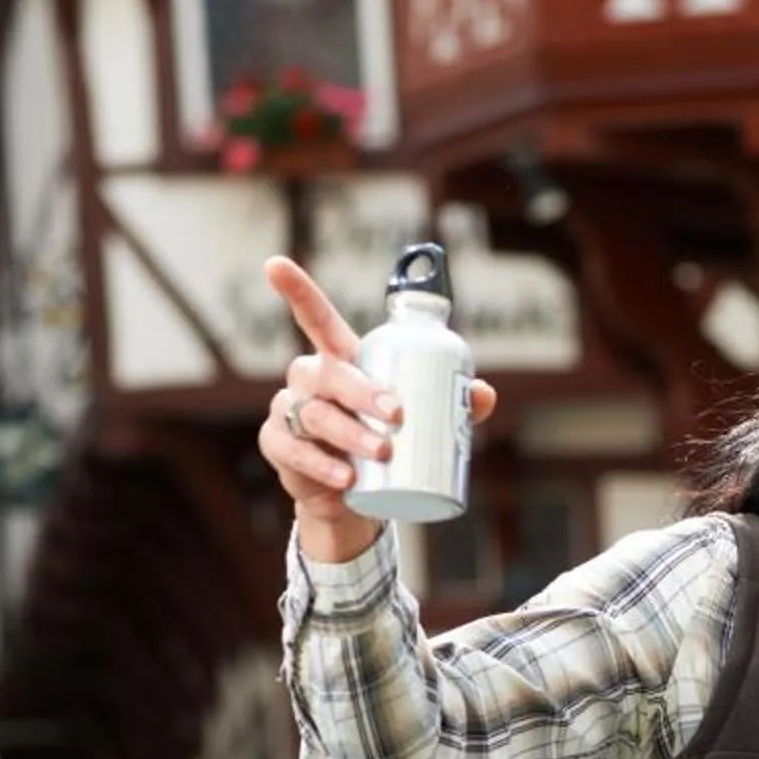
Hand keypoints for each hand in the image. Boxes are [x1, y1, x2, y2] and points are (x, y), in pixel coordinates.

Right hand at [256, 256, 498, 562]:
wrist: (349, 493)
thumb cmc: (382, 438)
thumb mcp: (419, 418)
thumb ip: (449, 402)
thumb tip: (482, 394)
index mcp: (339, 359)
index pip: (316, 319)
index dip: (297, 291)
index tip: (275, 265)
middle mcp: (309, 378)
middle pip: (329, 374)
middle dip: (363, 392)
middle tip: (397, 415)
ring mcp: (289, 411)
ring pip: (315, 415)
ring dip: (349, 433)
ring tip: (382, 452)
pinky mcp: (278, 446)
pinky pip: (295, 452)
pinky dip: (321, 466)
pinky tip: (345, 479)